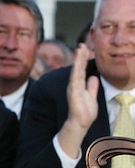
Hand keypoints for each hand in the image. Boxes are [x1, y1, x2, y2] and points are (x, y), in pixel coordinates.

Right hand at [57, 44, 99, 158]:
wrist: (81, 123)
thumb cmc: (85, 112)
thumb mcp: (91, 96)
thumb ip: (92, 87)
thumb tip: (94, 77)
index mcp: (79, 85)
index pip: (81, 69)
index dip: (83, 59)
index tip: (85, 48)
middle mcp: (74, 84)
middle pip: (78, 67)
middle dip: (80, 56)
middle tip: (82, 44)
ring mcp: (73, 88)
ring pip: (76, 71)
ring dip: (78, 60)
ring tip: (80, 50)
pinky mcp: (74, 93)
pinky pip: (75, 80)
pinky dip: (76, 72)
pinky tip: (78, 65)